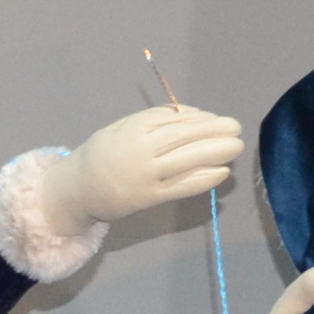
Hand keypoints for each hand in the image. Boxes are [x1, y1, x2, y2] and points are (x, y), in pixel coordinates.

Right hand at [41, 104, 245, 233]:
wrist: (77, 190)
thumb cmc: (102, 154)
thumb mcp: (121, 127)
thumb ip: (151, 121)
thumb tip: (189, 116)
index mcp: (134, 128)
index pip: (175, 119)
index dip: (200, 119)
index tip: (215, 119)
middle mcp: (142, 150)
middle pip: (186, 137)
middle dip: (215, 131)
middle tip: (236, 128)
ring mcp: (147, 175)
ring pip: (188, 160)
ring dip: (216, 152)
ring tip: (236, 147)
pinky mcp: (151, 197)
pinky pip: (183, 186)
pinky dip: (204, 179)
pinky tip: (221, 172)